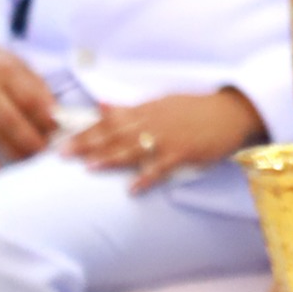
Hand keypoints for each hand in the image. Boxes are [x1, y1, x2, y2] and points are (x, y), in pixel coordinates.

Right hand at [0, 44, 58, 168]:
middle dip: (31, 139)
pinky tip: (0, 168)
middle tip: (47, 152)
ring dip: (14, 150)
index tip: (60, 130)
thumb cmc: (1, 67)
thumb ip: (39, 91)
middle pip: (10, 120)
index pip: (29, 98)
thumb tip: (59, 117)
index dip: (45, 117)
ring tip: (31, 161)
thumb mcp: (23, 69)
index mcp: (7, 74)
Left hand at [65, 89, 268, 193]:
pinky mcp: (184, 151)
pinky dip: (147, 176)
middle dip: (88, 143)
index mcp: (146, 109)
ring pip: (134, 148)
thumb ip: (131, 108)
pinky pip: (162, 166)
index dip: (85, 130)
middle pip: (115, 134)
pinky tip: (133, 188)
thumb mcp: (162, 103)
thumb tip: (101, 105)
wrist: (231, 111)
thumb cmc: (195, 109)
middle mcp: (154, 122)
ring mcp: (169, 137)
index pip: (109, 120)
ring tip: (90, 167)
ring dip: (111, 158)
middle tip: (63, 154)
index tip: (61, 139)